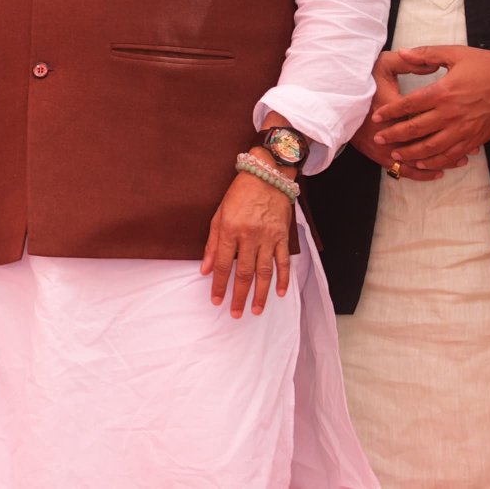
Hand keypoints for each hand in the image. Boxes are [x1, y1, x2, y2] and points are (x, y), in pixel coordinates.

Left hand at [202, 162, 293, 317]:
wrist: (267, 176)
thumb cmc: (239, 194)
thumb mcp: (219, 215)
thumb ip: (213, 244)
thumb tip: (206, 269)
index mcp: (230, 230)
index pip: (224, 264)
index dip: (219, 285)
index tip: (216, 300)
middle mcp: (249, 236)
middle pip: (244, 273)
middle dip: (238, 296)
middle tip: (235, 314)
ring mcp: (268, 237)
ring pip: (264, 272)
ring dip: (261, 294)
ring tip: (256, 310)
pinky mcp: (282, 236)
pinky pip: (283, 262)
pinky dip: (283, 279)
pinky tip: (279, 293)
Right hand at [350, 51, 465, 180]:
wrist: (332, 98)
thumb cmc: (360, 80)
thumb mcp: (383, 64)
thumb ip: (410, 62)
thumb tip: (434, 65)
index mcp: (392, 105)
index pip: (423, 114)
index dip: (447, 118)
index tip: (467, 119)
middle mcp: (388, 129)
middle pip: (424, 141)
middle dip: (450, 143)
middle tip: (473, 143)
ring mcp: (382, 146)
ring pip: (417, 159)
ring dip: (440, 161)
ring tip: (461, 160)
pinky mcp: (377, 155)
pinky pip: (402, 170)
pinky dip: (421, 173)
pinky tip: (437, 172)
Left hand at [371, 45, 489, 169]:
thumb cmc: (487, 65)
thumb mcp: (455, 53)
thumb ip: (426, 54)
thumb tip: (403, 53)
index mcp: (444, 92)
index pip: (409, 105)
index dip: (390, 112)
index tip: (376, 117)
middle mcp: (452, 113)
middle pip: (416, 129)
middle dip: (394, 135)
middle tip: (378, 139)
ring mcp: (464, 129)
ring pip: (432, 147)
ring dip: (411, 152)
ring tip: (396, 154)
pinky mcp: (475, 139)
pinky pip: (452, 154)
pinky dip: (436, 161)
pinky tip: (424, 162)